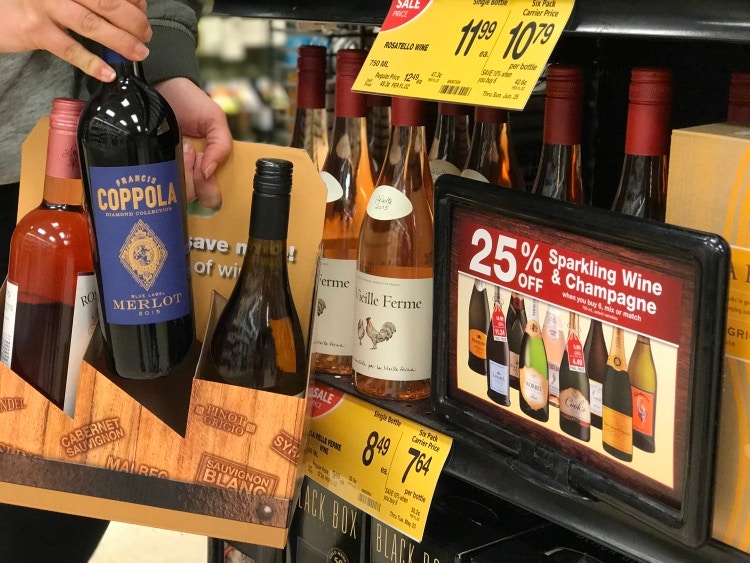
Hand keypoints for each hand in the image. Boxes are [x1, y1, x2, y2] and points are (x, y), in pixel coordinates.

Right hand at [0, 0, 150, 81]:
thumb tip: (127, 5)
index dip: (130, 0)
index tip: (142, 9)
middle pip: (107, 3)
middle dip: (133, 21)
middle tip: (145, 34)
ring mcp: (45, 6)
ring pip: (93, 25)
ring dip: (121, 41)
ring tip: (138, 52)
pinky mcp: (35, 31)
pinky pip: (70, 49)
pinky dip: (92, 63)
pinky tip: (108, 73)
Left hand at [155, 77, 232, 208]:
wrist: (162, 85)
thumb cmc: (191, 101)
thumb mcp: (215, 120)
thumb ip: (221, 145)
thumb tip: (208, 173)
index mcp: (208, 167)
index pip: (211, 196)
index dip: (208, 188)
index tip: (204, 167)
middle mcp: (189, 173)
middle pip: (191, 197)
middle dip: (192, 177)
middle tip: (189, 149)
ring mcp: (168, 170)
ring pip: (172, 192)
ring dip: (177, 170)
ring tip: (179, 145)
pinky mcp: (149, 164)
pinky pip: (153, 180)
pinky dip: (157, 170)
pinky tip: (161, 150)